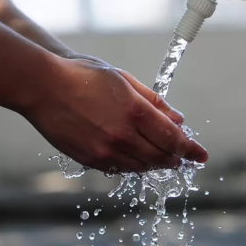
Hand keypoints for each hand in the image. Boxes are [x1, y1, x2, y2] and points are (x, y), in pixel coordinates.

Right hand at [21, 56, 207, 172]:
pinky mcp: (90, 160)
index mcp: (135, 110)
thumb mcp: (124, 81)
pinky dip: (133, 164)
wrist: (43, 87)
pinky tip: (135, 156)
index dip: (190, 148)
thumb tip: (178, 119)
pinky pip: (120, 169)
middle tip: (183, 158)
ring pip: (141, 166)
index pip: (173, 138)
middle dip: (176, 158)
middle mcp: (123, 135)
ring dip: (155, 163)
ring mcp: (105, 151)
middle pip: (161, 156)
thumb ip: (154, 102)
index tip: (201, 155)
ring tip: (162, 157)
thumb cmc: (84, 76)